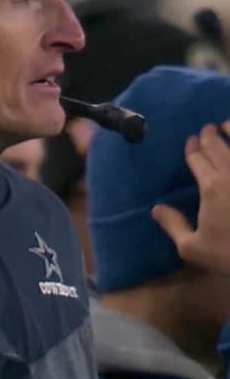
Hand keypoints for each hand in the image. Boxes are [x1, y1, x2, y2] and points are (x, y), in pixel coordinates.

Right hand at [152, 120, 229, 275]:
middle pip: (219, 149)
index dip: (193, 149)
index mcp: (212, 187)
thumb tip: (156, 208)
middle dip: (211, 137)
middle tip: (207, 129)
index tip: (190, 140)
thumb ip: (173, 225)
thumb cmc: (229, 255)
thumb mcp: (193, 248)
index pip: (198, 161)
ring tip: (228, 123)